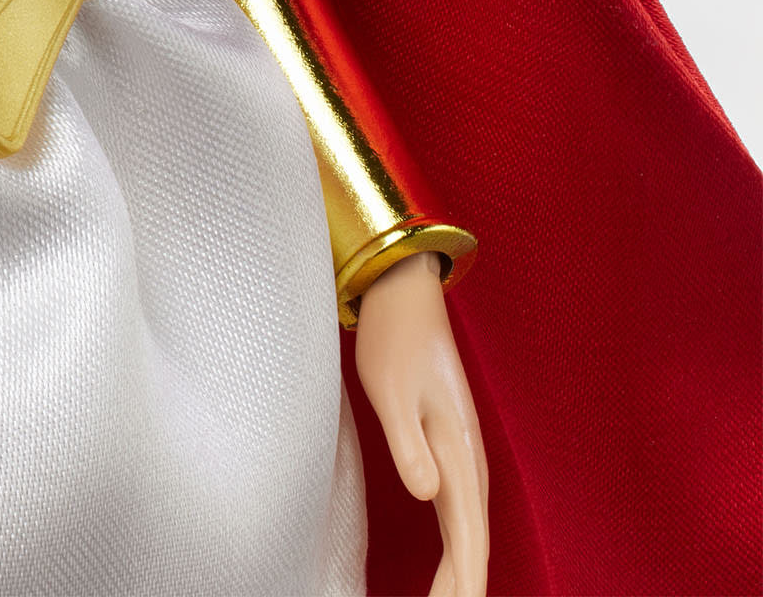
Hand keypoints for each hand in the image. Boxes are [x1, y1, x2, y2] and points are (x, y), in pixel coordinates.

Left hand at [355, 253, 488, 596]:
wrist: (405, 295)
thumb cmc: (393, 340)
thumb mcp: (390, 388)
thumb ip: (409, 442)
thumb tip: (429, 496)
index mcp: (460, 451)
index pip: (468, 537)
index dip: (462, 583)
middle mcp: (470, 459)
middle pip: (473, 541)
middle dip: (463, 587)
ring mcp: (463, 453)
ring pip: (470, 529)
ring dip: (462, 570)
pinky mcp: (450, 446)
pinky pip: (460, 510)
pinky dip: (458, 545)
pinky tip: (450, 562)